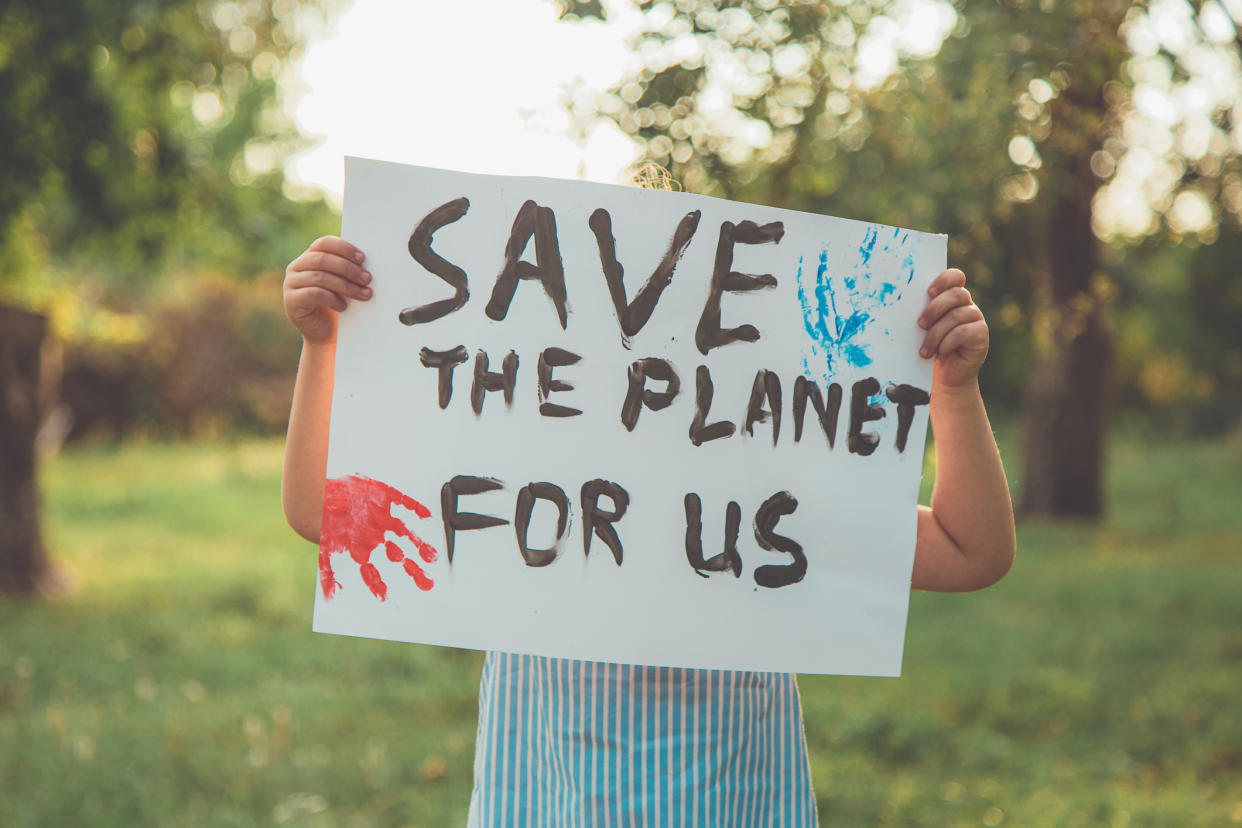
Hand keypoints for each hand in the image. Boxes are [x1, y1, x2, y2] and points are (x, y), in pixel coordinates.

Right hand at [283, 236, 371, 343]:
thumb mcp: (343, 282)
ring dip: (346, 286)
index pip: (324, 243)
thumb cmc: (337, 304)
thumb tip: (365, 262)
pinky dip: (333, 299)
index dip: (343, 248)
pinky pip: (314, 294)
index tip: (362, 259)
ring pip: (320, 277)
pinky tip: (344, 306)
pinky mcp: (291, 301)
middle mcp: (296, 267)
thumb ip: (347, 269)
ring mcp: (291, 284)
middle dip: (348, 269)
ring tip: (363, 294)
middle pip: (323, 260)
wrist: (325, 333)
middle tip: (367, 279)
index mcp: (309, 257)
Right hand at [319, 475, 439, 600]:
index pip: (375, 572)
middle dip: (412, 570)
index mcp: (360, 548)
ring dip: (419, 544)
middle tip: (426, 583)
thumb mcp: (324, 550)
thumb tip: (330, 597)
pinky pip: (404, 503)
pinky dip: (416, 508)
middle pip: (397, 555)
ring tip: (432, 556)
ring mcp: (379, 516)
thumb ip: (328, 573)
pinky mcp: (383, 496)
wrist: (317, 493)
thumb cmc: (321, 521)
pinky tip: (427, 516)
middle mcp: (373, 534)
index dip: (383, 585)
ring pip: (405, 533)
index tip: (394, 599)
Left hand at [917, 268, 988, 389]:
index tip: (928, 293)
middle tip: (920, 324)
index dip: (944, 280)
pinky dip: (946, 343)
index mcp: (953, 297)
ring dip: (935, 334)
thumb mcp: (924, 328)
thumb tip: (903, 303)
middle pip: (956, 294)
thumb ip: (922, 312)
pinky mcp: (981, 335)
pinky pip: (963, 333)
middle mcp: (967, 305)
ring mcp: (976, 319)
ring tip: (924, 350)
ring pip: (956, 316)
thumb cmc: (931, 348)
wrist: (947, 376)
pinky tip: (939, 354)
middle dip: (934, 308)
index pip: (955, 277)